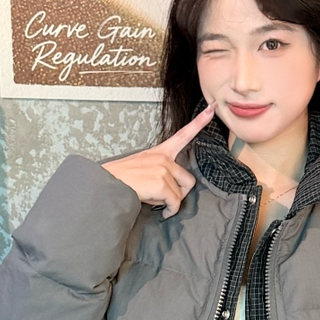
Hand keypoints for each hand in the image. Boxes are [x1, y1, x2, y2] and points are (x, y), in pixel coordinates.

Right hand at [102, 104, 214, 218]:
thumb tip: (171, 191)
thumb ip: (161, 172)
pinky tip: (162, 212)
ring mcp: (163, 169)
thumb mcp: (143, 167)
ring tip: (155, 200)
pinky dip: (170, 211)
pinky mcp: (162, 183)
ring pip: (181, 193)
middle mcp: (164, 158)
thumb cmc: (122, 179)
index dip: (200, 121)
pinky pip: (175, 203)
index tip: (212, 108)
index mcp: (160, 152)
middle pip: (188, 180)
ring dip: (171, 202)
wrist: (107, 184)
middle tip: (164, 197)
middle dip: (180, 193)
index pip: (183, 134)